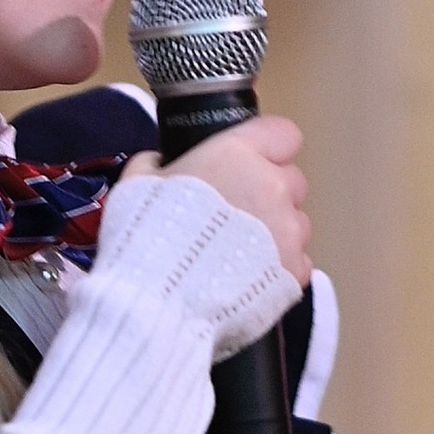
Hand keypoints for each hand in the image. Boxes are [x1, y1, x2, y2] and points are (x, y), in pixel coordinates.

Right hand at [125, 113, 311, 284]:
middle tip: (235, 216)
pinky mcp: (294, 272)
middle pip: (292, 182)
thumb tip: (160, 164)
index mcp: (237, 155)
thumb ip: (157, 165)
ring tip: (236, 255)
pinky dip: (278, 270)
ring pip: (297, 224)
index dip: (268, 149)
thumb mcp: (136, 184)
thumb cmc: (147, 237)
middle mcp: (272, 187)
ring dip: (276, 234)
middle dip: (270, 195)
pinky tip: (245, 278)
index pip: (282, 135)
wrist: (158, 299)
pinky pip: (297, 263)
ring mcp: (289, 231)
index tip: (252, 163)